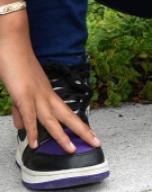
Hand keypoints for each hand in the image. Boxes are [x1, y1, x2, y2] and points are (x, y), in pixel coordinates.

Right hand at [0, 33, 98, 153]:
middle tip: (96, 143)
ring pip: (52, 119)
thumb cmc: (16, 65)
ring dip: (61, 136)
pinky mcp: (24, 94)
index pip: (66, 112)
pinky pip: (30, 115)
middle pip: (68, 116)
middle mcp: (46, 95)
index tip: (89, 135)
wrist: (12, 44)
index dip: (77, 124)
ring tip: (71, 150)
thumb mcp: (19, 92)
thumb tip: (22, 127)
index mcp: (47, 93)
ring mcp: (36, 94)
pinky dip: (33, 129)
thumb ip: (21, 110)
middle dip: (82, 131)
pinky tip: (36, 143)